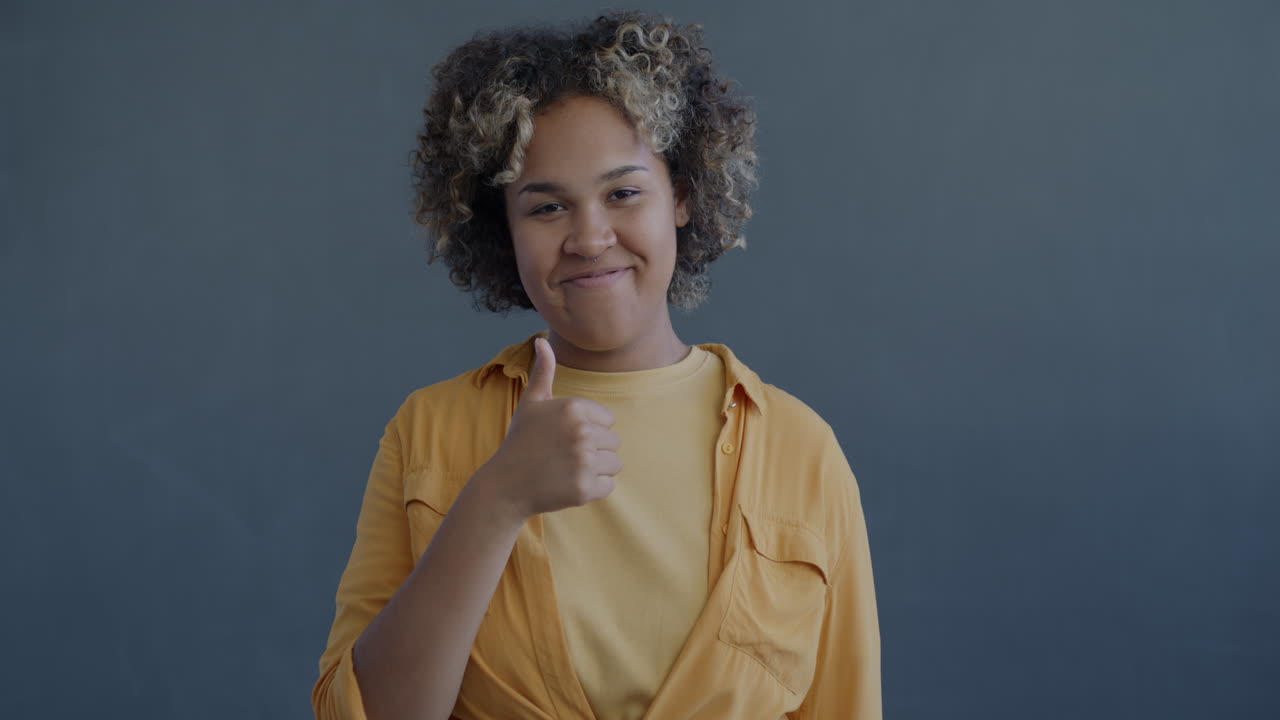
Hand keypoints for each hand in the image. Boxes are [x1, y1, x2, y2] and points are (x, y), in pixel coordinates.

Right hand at [478, 337, 621, 519]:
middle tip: (564, 456)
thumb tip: (542, 340)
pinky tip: (568, 484)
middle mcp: (581, 432)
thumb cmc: (521, 441)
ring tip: (568, 470)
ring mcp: (583, 462)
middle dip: (594, 450)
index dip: (590, 430)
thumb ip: (543, 371)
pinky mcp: (584, 489)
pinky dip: (593, 489)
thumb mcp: (531, 403)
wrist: (505, 485)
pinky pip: (609, 486)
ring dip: (596, 470)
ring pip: (615, 464)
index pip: (609, 420)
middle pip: (614, 442)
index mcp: (573, 408)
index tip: (564, 437)